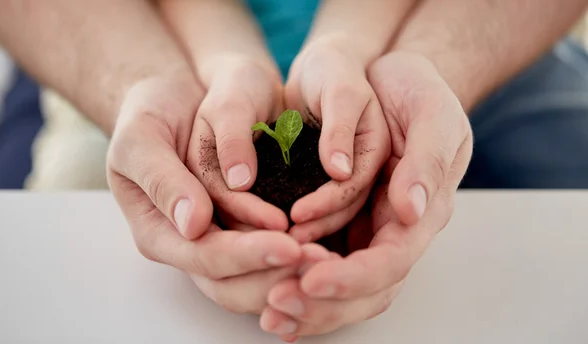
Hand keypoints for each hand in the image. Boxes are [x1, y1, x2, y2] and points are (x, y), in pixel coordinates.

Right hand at [107, 71, 302, 313]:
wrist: (177, 96)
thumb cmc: (150, 114)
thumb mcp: (140, 138)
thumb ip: (162, 179)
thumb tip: (192, 223)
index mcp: (158, 232)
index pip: (205, 257)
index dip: (247, 256)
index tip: (288, 246)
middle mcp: (192, 243)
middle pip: (234, 284)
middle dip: (278, 275)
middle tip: (322, 262)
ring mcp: (221, 236)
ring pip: (256, 278)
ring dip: (293, 273)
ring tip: (331, 261)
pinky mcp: (245, 224)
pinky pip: (271, 252)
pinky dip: (297, 255)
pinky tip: (326, 248)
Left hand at [260, 52, 472, 337]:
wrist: (385, 76)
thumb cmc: (414, 90)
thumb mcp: (431, 114)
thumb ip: (427, 162)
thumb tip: (413, 212)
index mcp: (421, 211)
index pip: (392, 260)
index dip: (353, 278)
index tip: (312, 281)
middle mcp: (391, 228)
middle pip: (364, 287)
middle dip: (322, 304)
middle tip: (278, 307)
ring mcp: (364, 226)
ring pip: (339, 282)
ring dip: (304, 301)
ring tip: (269, 311)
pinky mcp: (338, 218)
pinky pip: (318, 259)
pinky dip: (295, 280)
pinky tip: (268, 290)